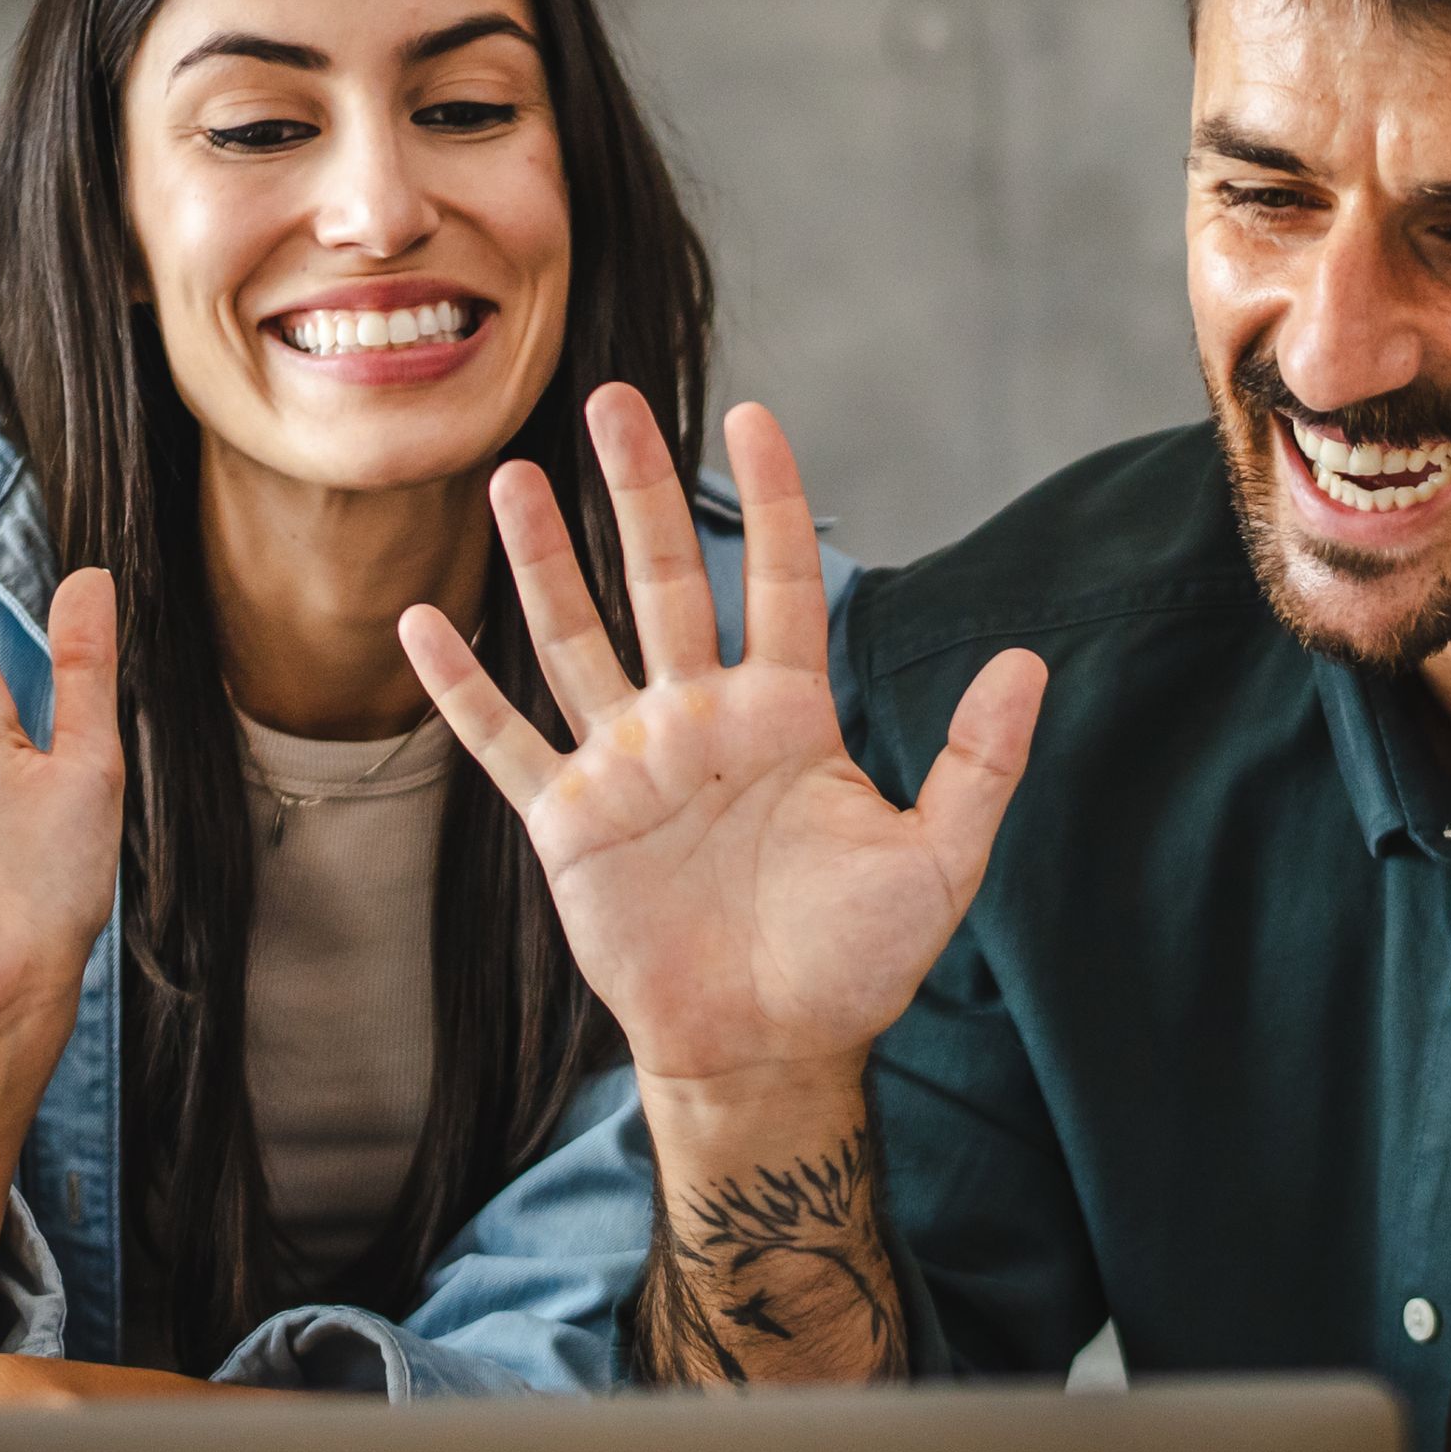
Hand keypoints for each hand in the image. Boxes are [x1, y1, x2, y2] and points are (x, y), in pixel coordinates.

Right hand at [402, 391, 1042, 1100]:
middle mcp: (699, 720)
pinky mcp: (569, 822)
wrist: (771, 1050)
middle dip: (636, 492)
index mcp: (786, 714)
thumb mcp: (939, 860)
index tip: (754, 416)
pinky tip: (421, 623)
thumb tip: (1029, 661)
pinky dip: (462, 688)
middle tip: (612, 401)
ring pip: (575, 639)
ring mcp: (627, 765)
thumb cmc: (856, 960)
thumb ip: (978, 762)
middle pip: (662, 582)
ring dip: (541, 561)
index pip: (777, 581)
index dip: (768, 500)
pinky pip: (506, 742)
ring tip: (512, 475)